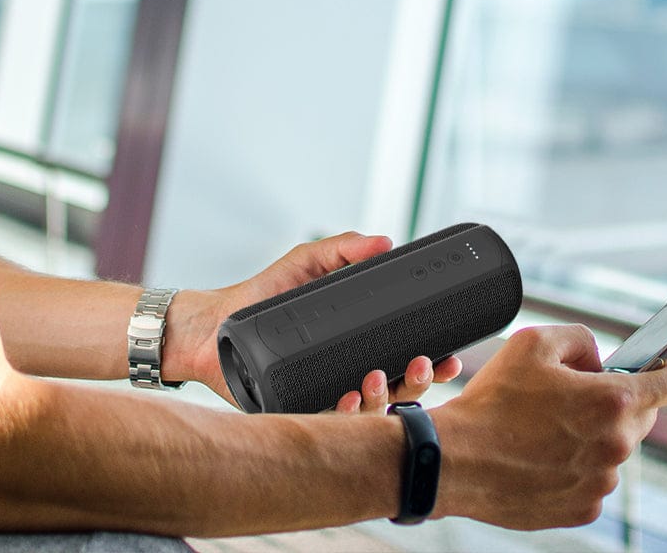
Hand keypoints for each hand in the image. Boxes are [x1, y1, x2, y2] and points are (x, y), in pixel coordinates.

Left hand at [173, 231, 459, 407]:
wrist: (214, 323)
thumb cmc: (261, 294)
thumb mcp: (306, 263)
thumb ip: (342, 248)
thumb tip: (386, 240)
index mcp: (356, 346)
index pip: (406, 360)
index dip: (434, 364)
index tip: (452, 357)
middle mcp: (346, 375)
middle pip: (399, 391)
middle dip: (419, 383)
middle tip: (420, 364)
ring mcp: (324, 397)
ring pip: (372, 413)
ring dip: (384, 398)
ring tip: (376, 377)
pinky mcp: (299, 414)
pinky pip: (331, 425)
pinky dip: (346, 415)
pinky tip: (348, 398)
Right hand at [430, 324, 666, 529]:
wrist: (459, 459)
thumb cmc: (492, 401)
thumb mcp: (532, 341)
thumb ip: (579, 338)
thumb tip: (597, 359)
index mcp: (610, 401)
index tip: (658, 366)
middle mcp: (615, 445)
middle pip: (640, 415)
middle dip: (614, 399)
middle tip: (568, 393)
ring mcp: (602, 481)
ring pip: (614, 447)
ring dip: (592, 433)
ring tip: (543, 425)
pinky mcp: (584, 508)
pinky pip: (593, 478)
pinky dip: (575, 464)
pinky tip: (540, 453)